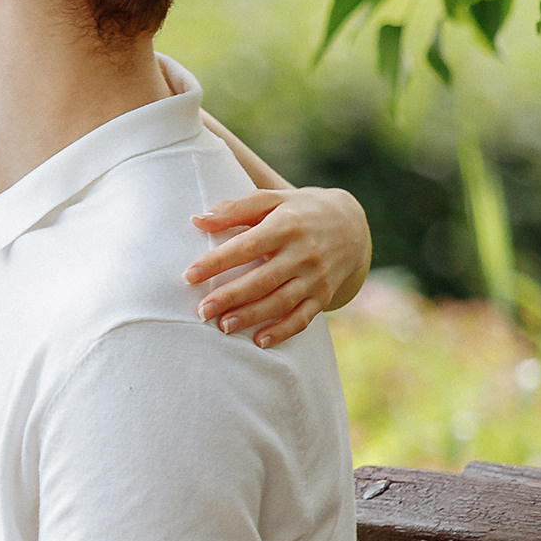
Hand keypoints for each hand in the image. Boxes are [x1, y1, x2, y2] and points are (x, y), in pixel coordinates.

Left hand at [185, 184, 368, 345]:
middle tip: (201, 311)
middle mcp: (303, 253)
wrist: (351, 224)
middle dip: (231, 297)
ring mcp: (316, 276)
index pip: (248, 245)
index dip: (218, 261)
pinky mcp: (324, 295)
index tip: (189, 275)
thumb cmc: (298, 210)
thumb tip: (197, 220)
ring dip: (252, 316)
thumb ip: (235, 208)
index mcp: (286, 225)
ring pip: (282, 301)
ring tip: (222, 327)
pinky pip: (304, 317)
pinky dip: (283, 331)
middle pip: (263, 279)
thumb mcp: (271, 199)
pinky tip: (260, 341)